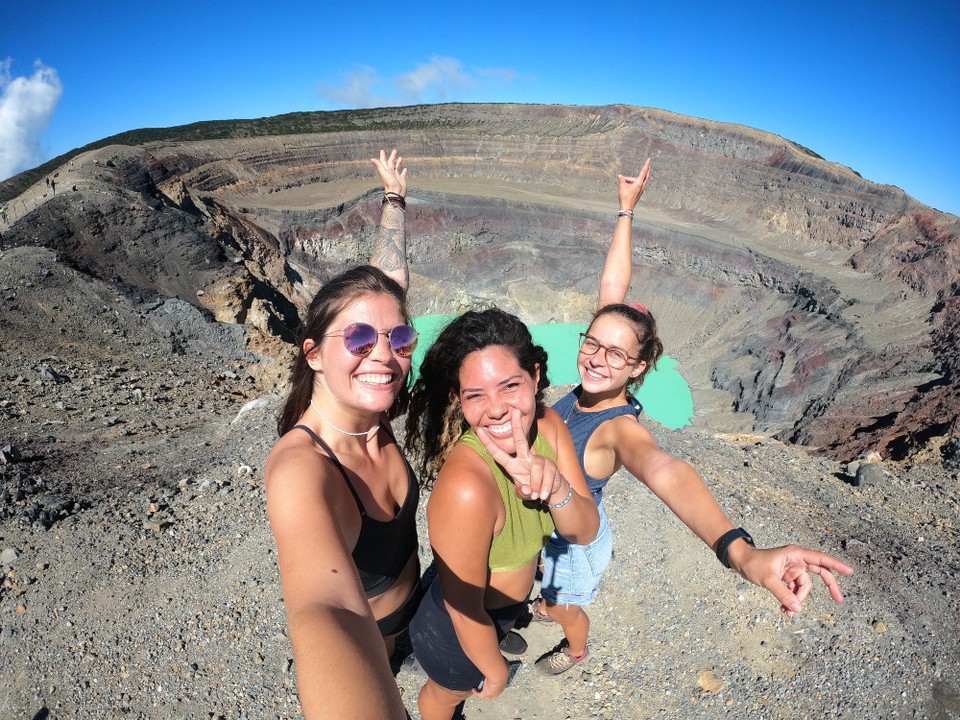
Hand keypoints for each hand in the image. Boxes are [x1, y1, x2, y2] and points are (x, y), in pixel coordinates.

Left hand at [370, 148, 406, 196]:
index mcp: (386, 170)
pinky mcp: (401, 179)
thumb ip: (379, 166)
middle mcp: (391, 172)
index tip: (382, 150)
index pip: (384, 161)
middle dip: (392, 156)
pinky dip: (404, 171)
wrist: (396, 193)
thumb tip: (371, 159)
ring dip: (398, 162)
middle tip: (395, 150)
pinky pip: (402, 174)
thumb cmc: (390, 184)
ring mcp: (396, 176)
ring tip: (401, 157)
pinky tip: (405, 168)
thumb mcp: (384, 173)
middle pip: (391, 162)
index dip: (383, 156)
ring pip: (397, 167)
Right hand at [473, 658, 508, 699]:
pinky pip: (480, 695)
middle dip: (489, 690)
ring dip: (483, 692)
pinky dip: (476, 692)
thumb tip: (504, 660)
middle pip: (493, 693)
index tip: (491, 681)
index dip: (495, 685)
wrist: (499, 674)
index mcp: (503, 685)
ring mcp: (492, 694)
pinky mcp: (485, 694)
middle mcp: (498, 691)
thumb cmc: (503, 669)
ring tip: (478, 688)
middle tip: (484, 685)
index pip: (499, 687)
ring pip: (487, 696)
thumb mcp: (505, 665)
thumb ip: (503, 664)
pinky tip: (473, 689)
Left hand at [475, 409, 564, 501]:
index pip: (498, 453)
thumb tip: (527, 489)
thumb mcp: (524, 493)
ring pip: (536, 467)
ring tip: (536, 495)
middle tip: (515, 411)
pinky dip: (544, 488)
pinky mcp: (551, 465)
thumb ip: (522, 492)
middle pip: (520, 440)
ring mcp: (539, 460)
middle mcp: (525, 458)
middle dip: (517, 426)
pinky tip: (543, 496)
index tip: (479, 430)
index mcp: (513, 464)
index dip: (488, 443)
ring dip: (535, 483)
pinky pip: (547, 476)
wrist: (552, 491)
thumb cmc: (533, 489)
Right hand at [618, 158, 650, 210]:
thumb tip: (620, 176)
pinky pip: (637, 185)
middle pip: (645, 176)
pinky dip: (634, 183)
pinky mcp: (638, 193)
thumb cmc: (625, 197)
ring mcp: (641, 190)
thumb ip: (621, 180)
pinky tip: (627, 185)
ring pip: (639, 181)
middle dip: (646, 170)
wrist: (627, 207)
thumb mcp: (622, 187)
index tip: (649, 160)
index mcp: (639, 183)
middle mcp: (641, 186)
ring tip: (623, 182)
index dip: (646, 165)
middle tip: (647, 165)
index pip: (644, 172)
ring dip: (633, 179)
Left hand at [733, 544, 853, 616]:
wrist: (740, 562)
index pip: (820, 559)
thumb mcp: (768, 579)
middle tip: (838, 600)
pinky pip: (795, 591)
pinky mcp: (787, 577)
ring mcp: (793, 570)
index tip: (850, 572)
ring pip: (805, 588)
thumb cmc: (753, 563)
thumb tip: (797, 609)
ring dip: (798, 601)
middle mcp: (797, 561)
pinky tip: (784, 610)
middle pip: (820, 573)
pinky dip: (791, 601)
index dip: (836, 565)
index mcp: (795, 554)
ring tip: (787, 612)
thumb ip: (783, 594)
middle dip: (828, 587)